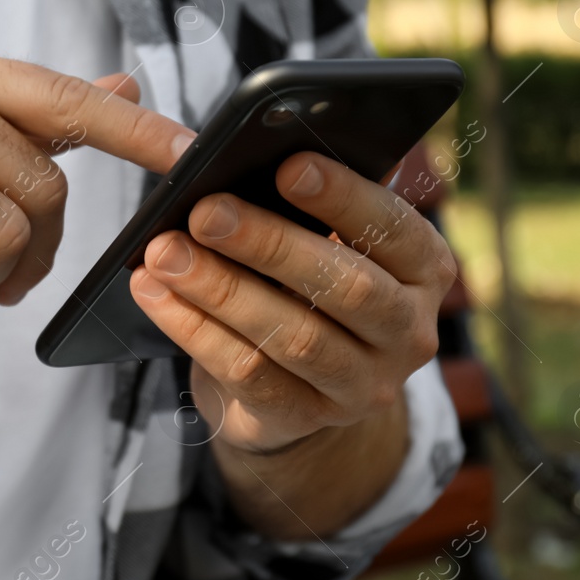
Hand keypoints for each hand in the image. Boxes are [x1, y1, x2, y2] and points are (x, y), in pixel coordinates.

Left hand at [128, 152, 453, 454]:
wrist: (299, 386)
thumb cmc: (307, 284)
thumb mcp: (325, 244)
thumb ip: (303, 209)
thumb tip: (236, 161)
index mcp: (425, 270)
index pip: (393, 228)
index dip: (343, 197)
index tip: (287, 167)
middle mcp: (408, 332)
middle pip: (344, 286)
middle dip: (268, 244)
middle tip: (205, 211)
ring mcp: (363, 385)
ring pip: (292, 336)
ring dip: (220, 289)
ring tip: (165, 252)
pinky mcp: (307, 418)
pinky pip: (247, 374)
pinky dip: (193, 329)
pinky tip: (154, 294)